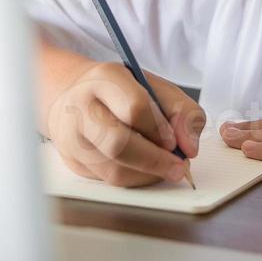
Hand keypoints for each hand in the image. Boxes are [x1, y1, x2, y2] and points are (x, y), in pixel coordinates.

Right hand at [45, 61, 205, 187]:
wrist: (72, 97)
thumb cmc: (119, 92)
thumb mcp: (155, 87)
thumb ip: (182, 111)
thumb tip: (189, 148)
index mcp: (105, 79)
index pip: (134, 108)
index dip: (160, 130)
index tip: (176, 142)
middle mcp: (82, 107)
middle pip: (118, 144)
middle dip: (156, 160)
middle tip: (179, 166)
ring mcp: (72, 138)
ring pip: (115, 171)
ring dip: (148, 174)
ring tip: (163, 165)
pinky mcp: (73, 162)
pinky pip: (110, 182)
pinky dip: (135, 179)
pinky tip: (144, 168)